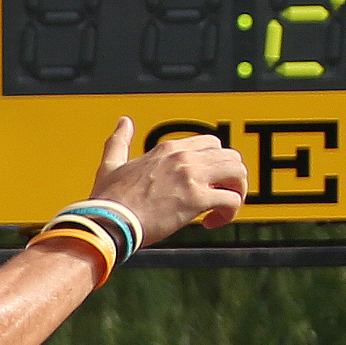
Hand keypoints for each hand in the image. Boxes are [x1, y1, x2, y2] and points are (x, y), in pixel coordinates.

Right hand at [90, 117, 247, 243]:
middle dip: (231, 178)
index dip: (215, 164)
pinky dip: (229, 212)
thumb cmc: (108, 200)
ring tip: (222, 208)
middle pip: (230, 156)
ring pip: (238, 173)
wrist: (107, 222)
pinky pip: (231, 200)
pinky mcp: (197, 199)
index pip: (211, 144)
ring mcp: (191, 177)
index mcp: (168, 149)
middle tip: (219, 196)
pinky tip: (212, 222)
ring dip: (236, 192)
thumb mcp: (111, 164)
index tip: (204, 184)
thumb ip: (119, 141)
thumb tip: (123, 122)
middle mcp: (183, 158)